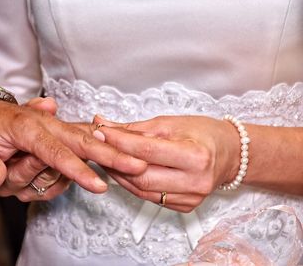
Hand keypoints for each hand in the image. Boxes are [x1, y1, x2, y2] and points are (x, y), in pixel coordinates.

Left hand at [0, 96, 146, 200]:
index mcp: (27, 127)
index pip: (58, 152)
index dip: (79, 171)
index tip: (100, 185)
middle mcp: (46, 129)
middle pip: (85, 144)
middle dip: (112, 157)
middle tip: (139, 165)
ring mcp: (51, 137)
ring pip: (64, 167)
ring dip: (36, 183)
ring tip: (4, 173)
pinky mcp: (52, 145)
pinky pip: (60, 168)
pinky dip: (44, 181)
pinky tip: (15, 174)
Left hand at [93, 115, 239, 211]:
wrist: (230, 154)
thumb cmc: (203, 134)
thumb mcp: (171, 123)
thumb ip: (135, 128)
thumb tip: (104, 125)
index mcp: (196, 156)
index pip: (146, 150)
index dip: (119, 141)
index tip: (100, 131)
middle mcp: (195, 181)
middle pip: (141, 175)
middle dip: (115, 160)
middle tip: (99, 145)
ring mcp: (191, 198)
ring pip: (142, 190)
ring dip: (120, 174)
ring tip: (108, 158)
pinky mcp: (186, 206)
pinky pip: (150, 197)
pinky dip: (134, 184)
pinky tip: (126, 172)